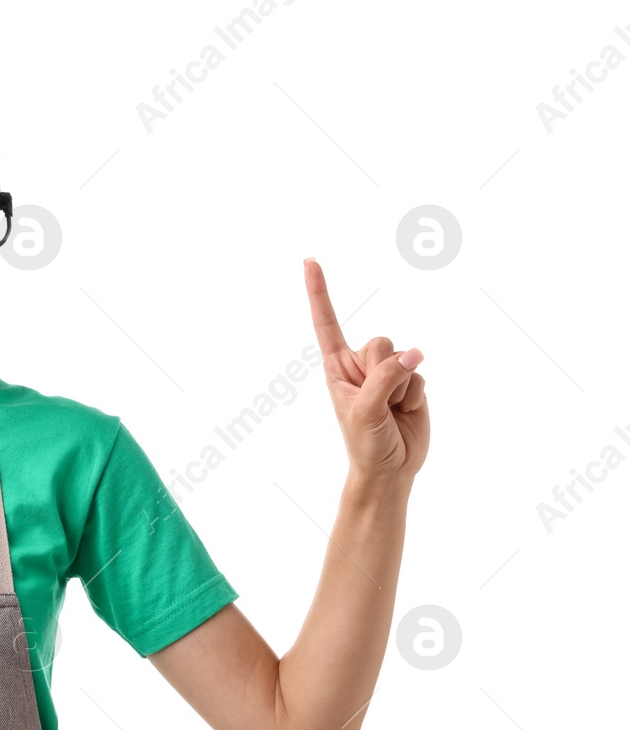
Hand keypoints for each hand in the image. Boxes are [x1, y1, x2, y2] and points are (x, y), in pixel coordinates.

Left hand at [304, 258, 428, 489]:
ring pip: (404, 356)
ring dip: (402, 386)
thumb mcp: (365, 412)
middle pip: (380, 342)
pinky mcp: (410, 381)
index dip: (319, 292)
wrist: (390, 469)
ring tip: (391, 410)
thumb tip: (414, 354)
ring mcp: (387, 372)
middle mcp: (360, 364)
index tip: (309, 260)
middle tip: (377, 402)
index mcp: (336, 367)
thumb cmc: (365, 443)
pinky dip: (416, 395)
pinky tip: (406, 412)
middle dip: (383, 371)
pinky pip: (421, 374)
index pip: (326, 323)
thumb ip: (386, 379)